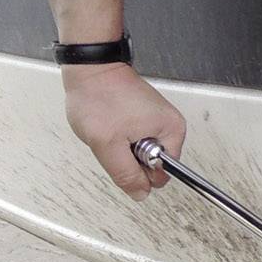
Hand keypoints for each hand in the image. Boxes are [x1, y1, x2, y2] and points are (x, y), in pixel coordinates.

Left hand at [63, 62, 185, 198]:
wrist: (89, 68)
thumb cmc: (100, 96)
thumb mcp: (109, 145)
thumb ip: (127, 175)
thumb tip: (141, 193)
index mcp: (172, 131)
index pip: (162, 174)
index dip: (139, 171)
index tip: (124, 152)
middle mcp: (170, 125)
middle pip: (152, 164)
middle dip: (130, 159)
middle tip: (116, 139)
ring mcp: (158, 120)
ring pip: (141, 154)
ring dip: (123, 148)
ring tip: (113, 128)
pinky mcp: (145, 116)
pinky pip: (134, 140)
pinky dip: (120, 137)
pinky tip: (113, 124)